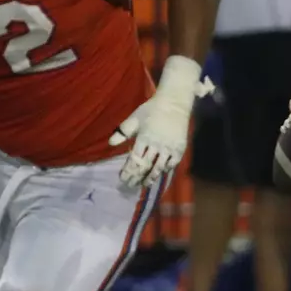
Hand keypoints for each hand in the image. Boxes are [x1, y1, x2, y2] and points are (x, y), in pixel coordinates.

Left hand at [108, 55, 210, 188]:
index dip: (128, 171)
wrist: (174, 104)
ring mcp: (169, 147)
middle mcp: (157, 145)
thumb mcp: (134, 118)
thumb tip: (110, 143)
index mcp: (144, 137)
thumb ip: (123, 131)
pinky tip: (160, 174)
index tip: (122, 179)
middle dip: (137, 177)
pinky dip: (165, 170)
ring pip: (159, 167)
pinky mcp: (179, 148)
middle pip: (146, 166)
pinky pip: (172, 164)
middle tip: (130, 186)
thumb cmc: (151, 110)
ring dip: (151, 178)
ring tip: (144, 185)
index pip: (134, 159)